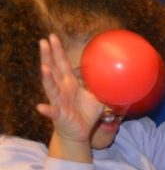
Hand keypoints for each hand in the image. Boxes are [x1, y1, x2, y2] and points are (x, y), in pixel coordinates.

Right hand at [36, 35, 103, 160]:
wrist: (79, 132)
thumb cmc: (85, 113)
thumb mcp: (97, 97)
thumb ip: (102, 86)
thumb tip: (118, 75)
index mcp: (69, 84)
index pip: (62, 64)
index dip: (57, 51)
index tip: (52, 37)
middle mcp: (61, 90)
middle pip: (52, 70)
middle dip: (47, 57)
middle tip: (43, 42)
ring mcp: (58, 102)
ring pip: (51, 89)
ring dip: (47, 79)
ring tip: (44, 68)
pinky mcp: (59, 115)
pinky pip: (52, 112)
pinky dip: (47, 110)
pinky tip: (41, 107)